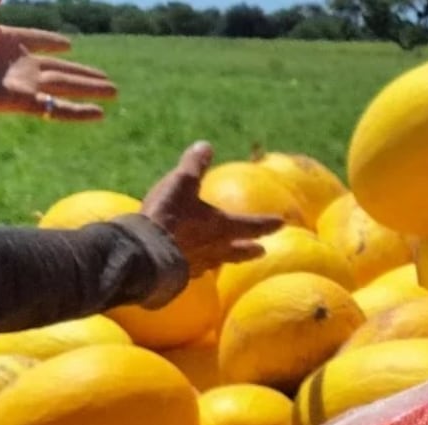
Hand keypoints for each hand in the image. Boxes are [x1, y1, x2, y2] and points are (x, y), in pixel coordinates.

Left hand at [0, 0, 115, 120]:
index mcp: (5, 40)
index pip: (37, 40)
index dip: (52, 41)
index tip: (68, 44)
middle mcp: (18, 64)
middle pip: (60, 68)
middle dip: (84, 73)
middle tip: (107, 79)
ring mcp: (22, 84)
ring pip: (65, 86)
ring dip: (89, 89)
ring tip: (114, 92)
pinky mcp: (21, 102)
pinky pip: (55, 108)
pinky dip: (78, 112)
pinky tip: (99, 115)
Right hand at [142, 143, 281, 273]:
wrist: (145, 252)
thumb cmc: (169, 215)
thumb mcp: (181, 183)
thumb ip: (195, 166)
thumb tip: (206, 146)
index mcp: (222, 227)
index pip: (252, 225)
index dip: (267, 222)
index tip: (281, 223)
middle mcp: (215, 249)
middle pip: (239, 251)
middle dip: (251, 249)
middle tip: (263, 251)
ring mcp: (198, 264)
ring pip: (217, 262)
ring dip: (226, 259)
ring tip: (228, 260)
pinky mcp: (179, 274)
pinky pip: (194, 270)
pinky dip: (199, 266)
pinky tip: (195, 267)